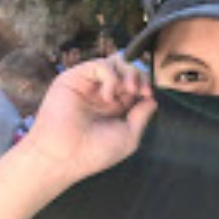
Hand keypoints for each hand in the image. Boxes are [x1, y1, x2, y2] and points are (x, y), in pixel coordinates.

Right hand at [24, 57, 156, 183]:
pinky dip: (110, 76)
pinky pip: (100, 65)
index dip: (144, 84)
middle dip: (139, 75)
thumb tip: (153, 100)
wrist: (66, 156)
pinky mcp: (75, 78)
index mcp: (116, 107)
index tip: (148, 94)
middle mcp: (103, 93)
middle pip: (127, 69)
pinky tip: (107, 97)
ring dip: (128, 72)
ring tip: (129, 90)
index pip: (135, 84)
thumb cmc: (96, 152)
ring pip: (115, 62)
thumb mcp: (129, 136)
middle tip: (140, 90)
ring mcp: (90, 85)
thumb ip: (141, 116)